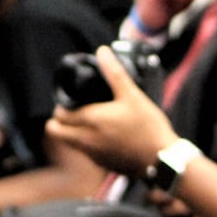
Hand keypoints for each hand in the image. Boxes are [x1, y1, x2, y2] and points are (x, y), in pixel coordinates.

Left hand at [46, 46, 177, 175]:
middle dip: (60, 119)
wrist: (161, 161)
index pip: (58, 115)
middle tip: (74, 109)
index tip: (72, 99)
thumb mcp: (132, 95)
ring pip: (68, 142)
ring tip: (90, 120)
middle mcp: (85, 139)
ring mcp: (92, 155)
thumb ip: (114, 73)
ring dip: (70, 131)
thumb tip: (102, 52)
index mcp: (90, 120)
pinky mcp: (101, 164)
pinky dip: (86, 143)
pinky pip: (83, 152)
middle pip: (55, 131)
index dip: (60, 105)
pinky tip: (104, 135)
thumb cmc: (148, 127)